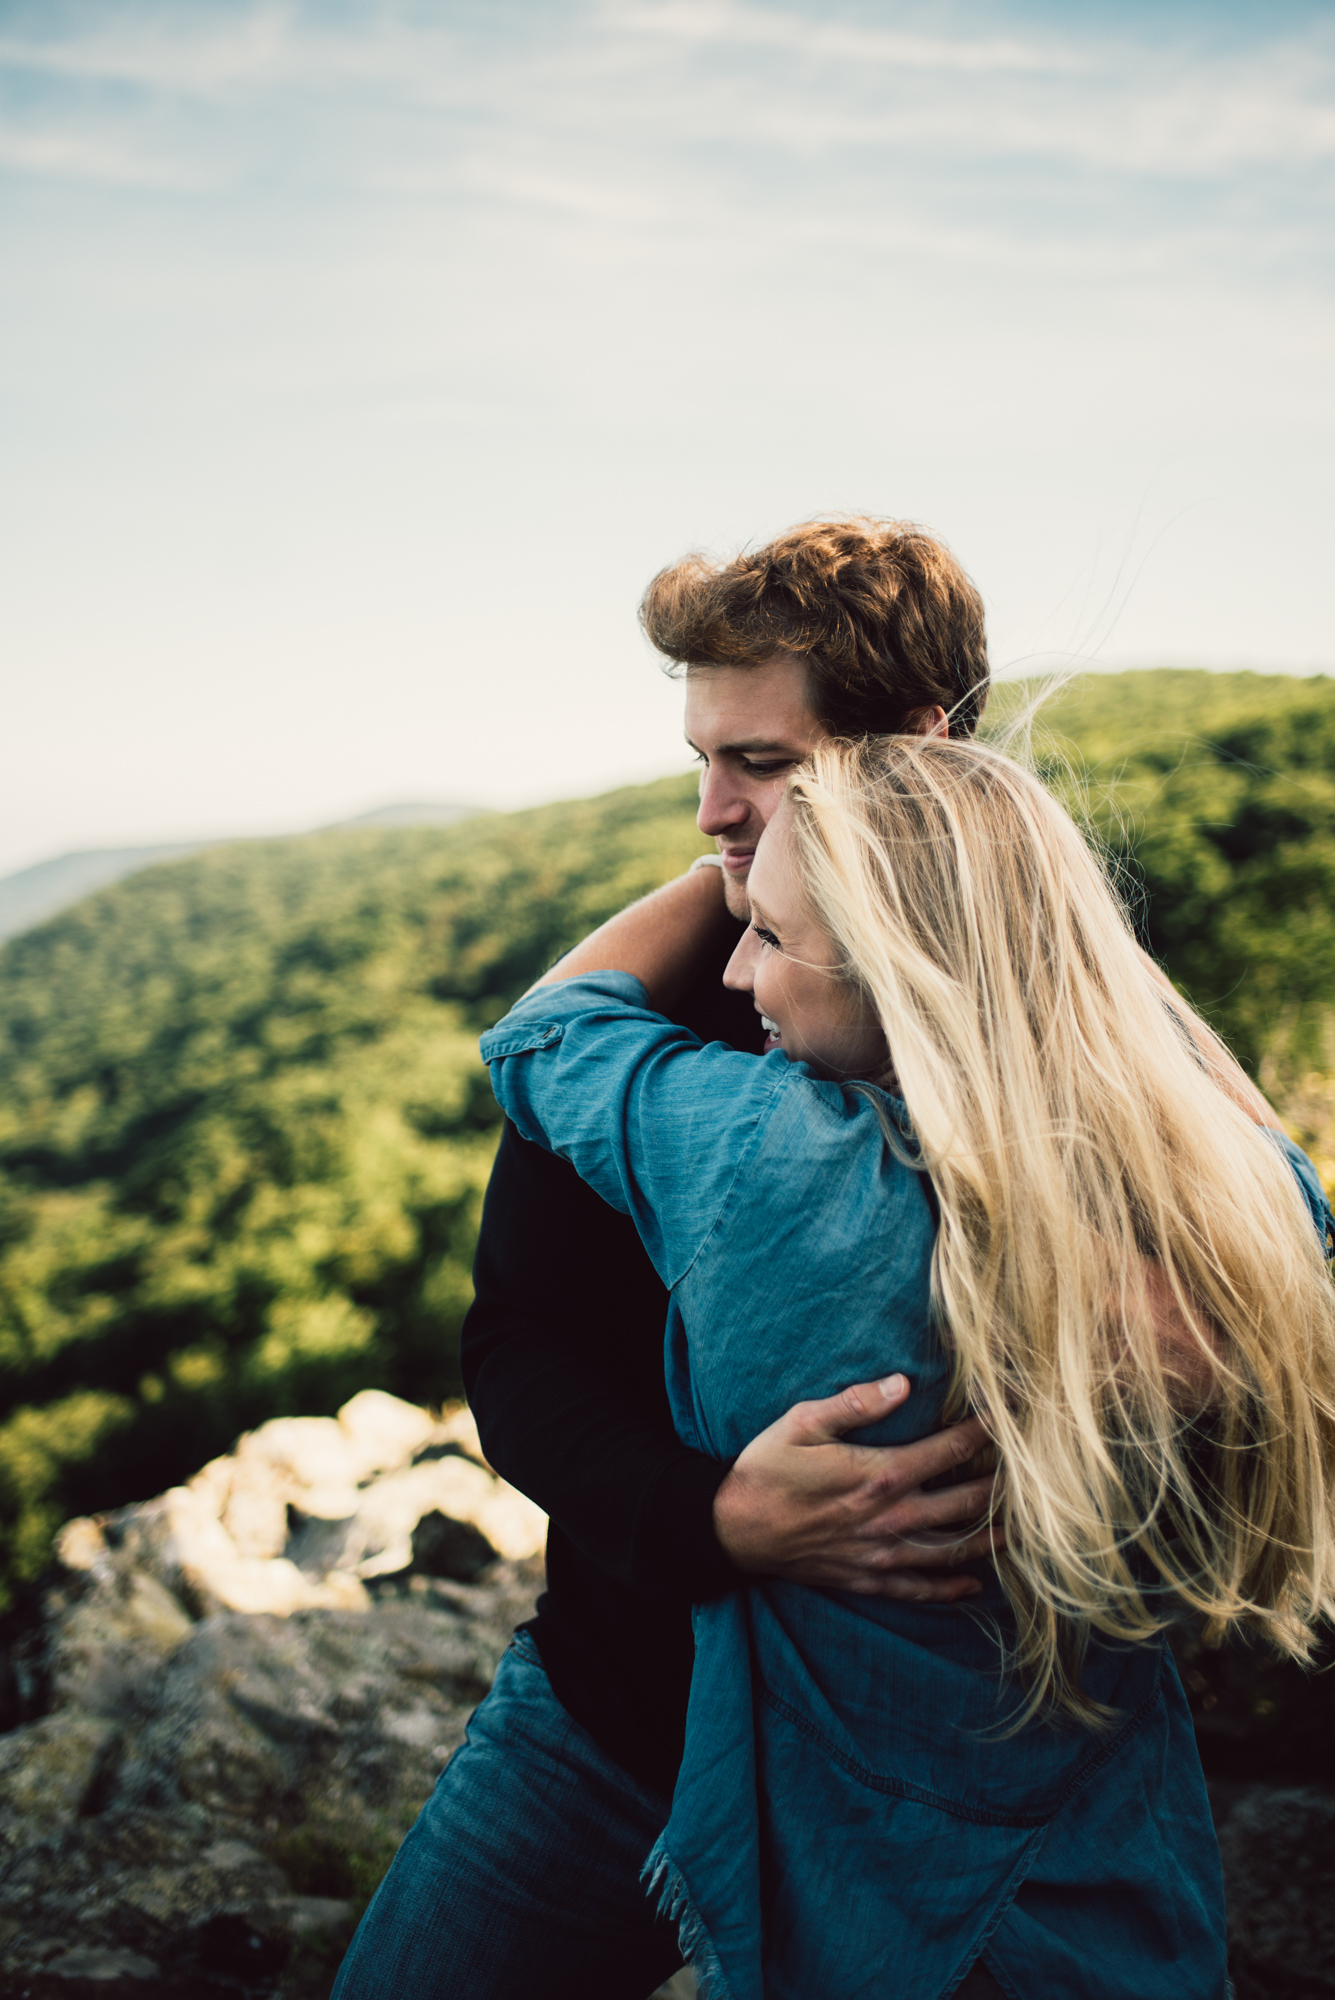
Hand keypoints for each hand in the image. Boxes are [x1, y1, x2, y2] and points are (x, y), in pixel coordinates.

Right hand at [712, 1375, 1001, 1601]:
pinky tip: (972, 1583)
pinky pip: (919, 1589)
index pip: (949, 1451)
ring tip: (1024, 1531)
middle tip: (1036, 1476)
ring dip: (991, 1540)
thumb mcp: (803, 1423)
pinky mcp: (867, 1579)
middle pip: (966, 1504)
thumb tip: (903, 1383)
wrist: (732, 1530)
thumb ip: (856, 1403)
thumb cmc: (767, 1468)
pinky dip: (949, 1587)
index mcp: (880, 1474)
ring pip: (952, 1550)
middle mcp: (891, 1518)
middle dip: (1004, 1487)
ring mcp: (882, 1554)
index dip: (984, 1432)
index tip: (1011, 1417)